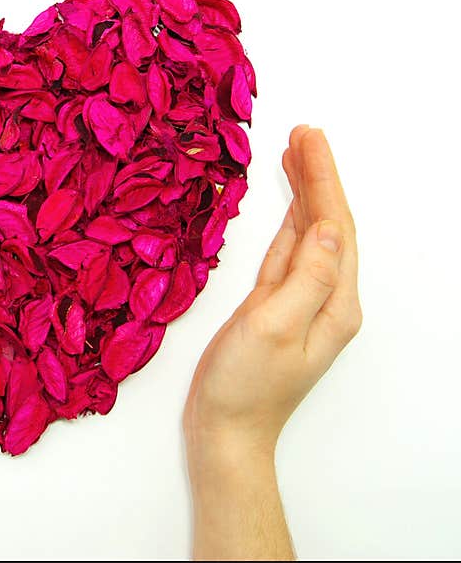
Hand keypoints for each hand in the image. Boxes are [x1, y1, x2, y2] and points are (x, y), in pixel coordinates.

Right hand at [184, 126, 360, 457]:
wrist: (226, 430)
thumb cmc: (246, 386)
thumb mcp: (275, 326)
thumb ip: (307, 275)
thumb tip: (329, 225)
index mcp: (335, 302)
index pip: (336, 225)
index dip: (323, 178)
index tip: (308, 136)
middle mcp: (327, 298)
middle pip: (328, 223)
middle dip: (317, 176)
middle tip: (302, 132)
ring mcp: (301, 301)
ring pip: (309, 233)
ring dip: (305, 192)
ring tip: (295, 152)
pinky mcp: (275, 305)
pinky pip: (289, 251)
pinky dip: (290, 220)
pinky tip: (290, 203)